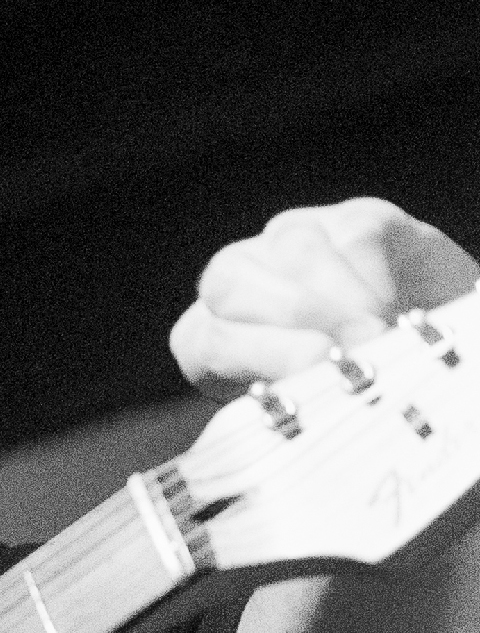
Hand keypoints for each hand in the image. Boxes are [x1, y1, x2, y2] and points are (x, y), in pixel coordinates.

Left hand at [171, 196, 479, 398]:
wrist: (427, 349)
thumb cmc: (356, 391)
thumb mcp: (315, 412)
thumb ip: (297, 408)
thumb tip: (311, 409)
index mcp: (210, 342)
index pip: (206, 341)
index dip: (257, 354)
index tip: (314, 368)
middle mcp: (237, 283)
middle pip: (228, 281)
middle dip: (292, 315)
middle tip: (351, 348)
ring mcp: (290, 242)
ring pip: (292, 249)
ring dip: (339, 300)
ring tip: (379, 339)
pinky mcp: (351, 220)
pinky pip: (351, 235)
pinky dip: (374, 277)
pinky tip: (396, 312)